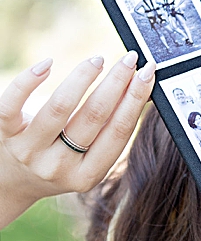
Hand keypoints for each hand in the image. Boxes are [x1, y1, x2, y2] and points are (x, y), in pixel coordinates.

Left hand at [0, 51, 155, 228]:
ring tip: (97, 60)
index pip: (118, 132)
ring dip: (82, 77)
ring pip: (59, 107)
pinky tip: (48, 63)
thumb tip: (139, 92)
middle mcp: (58, 166)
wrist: (11, 181)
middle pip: (93, 117)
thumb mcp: (86, 160)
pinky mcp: (4, 132)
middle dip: (116, 83)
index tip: (147, 74)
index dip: (135, 99)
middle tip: (129, 59)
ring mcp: (29, 150)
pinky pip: (13, 103)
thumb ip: (108, 132)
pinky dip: (30, 79)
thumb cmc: (57, 161)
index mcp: (87, 175)